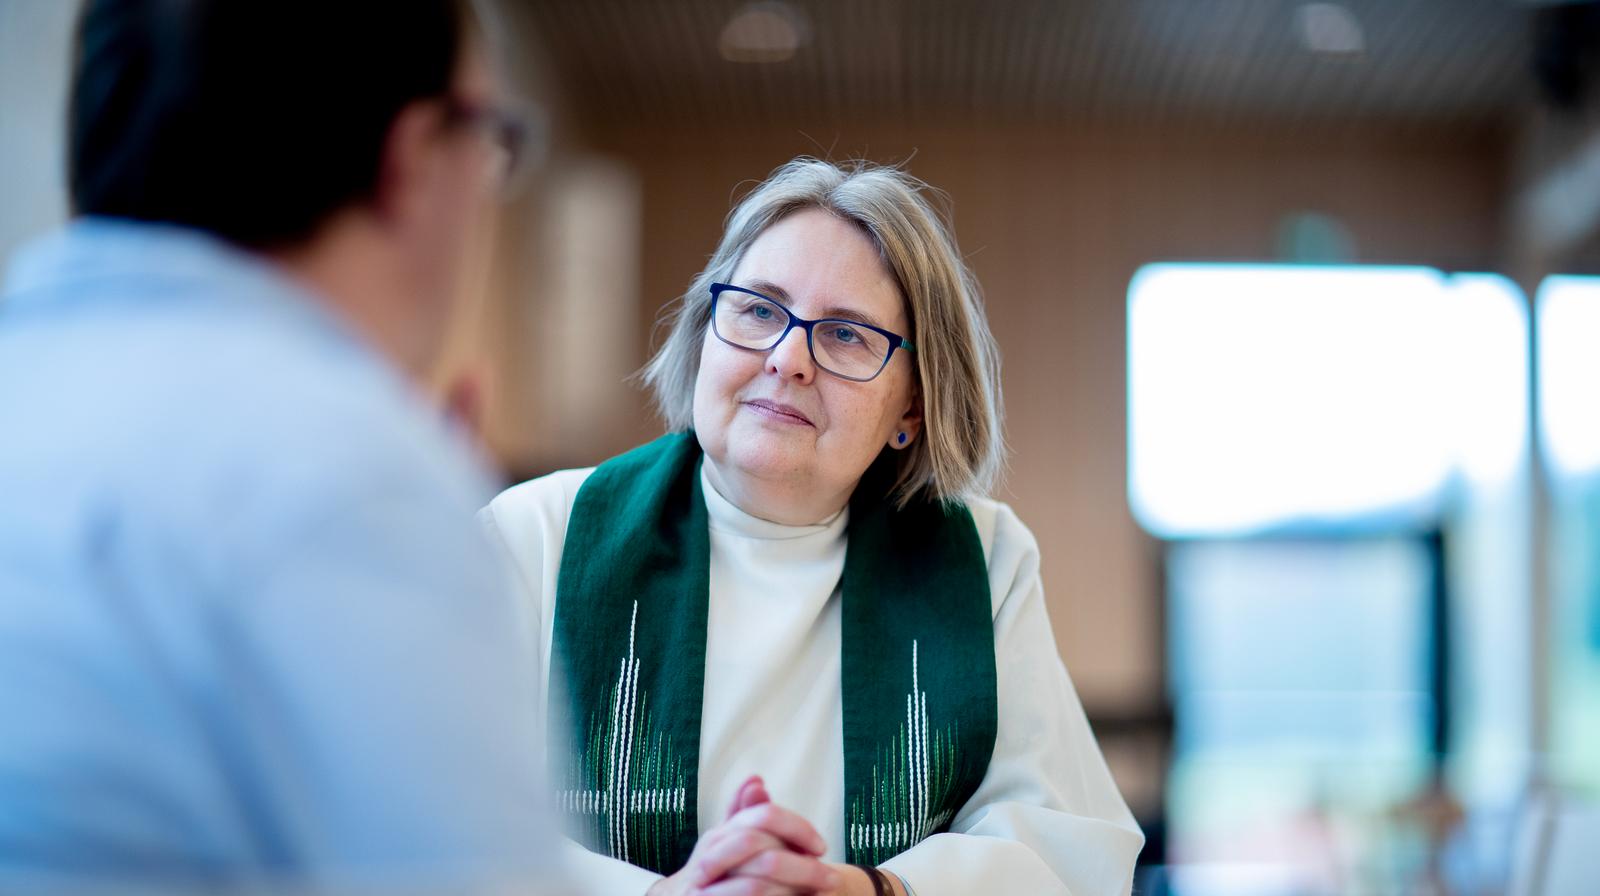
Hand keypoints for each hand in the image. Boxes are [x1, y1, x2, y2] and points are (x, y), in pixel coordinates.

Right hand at [647, 775, 839, 895]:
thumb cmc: (716, 872)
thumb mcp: (728, 841)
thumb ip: (745, 814)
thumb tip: (756, 778)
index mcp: (719, 834)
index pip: (763, 816)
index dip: (797, 828)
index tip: (822, 847)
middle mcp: (708, 857)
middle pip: (761, 850)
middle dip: (801, 866)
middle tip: (832, 878)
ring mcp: (703, 887)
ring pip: (754, 886)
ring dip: (791, 890)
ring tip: (818, 894)